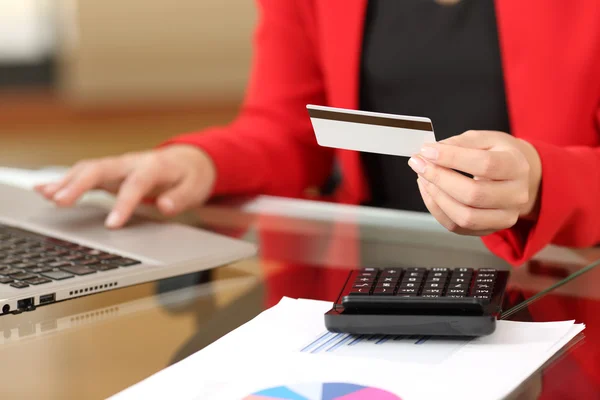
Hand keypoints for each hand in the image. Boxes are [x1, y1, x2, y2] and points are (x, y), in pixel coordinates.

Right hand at [35, 145, 215, 228]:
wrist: (190, 159)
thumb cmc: (190, 175)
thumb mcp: (195, 188)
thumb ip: (180, 198)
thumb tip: (165, 207)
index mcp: (154, 166)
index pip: (136, 184)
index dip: (123, 203)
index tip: (111, 224)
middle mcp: (131, 162)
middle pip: (101, 169)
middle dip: (79, 184)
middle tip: (60, 202)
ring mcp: (118, 165)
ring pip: (88, 169)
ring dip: (66, 181)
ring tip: (46, 196)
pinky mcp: (110, 172)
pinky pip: (84, 173)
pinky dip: (64, 180)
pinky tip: (43, 189)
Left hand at [407, 130, 541, 235]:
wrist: (518, 177)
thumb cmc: (499, 155)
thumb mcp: (486, 139)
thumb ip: (460, 143)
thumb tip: (433, 151)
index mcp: (517, 167)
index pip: (485, 164)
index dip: (451, 157)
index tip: (427, 151)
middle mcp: (516, 196)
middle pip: (474, 194)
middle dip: (439, 178)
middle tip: (419, 164)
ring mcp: (504, 217)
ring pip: (464, 216)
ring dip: (436, 196)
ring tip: (423, 177)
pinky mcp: (488, 229)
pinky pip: (456, 226)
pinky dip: (436, 208)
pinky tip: (428, 191)